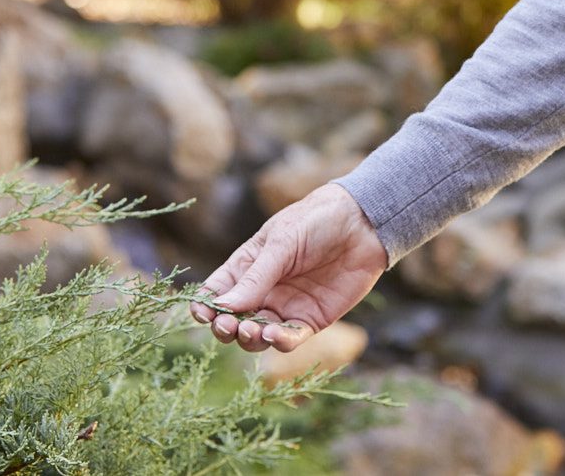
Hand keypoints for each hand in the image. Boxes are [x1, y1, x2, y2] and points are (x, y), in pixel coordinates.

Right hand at [190, 181, 388, 352]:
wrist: (362, 224)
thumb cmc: (316, 222)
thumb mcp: (281, 243)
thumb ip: (256, 277)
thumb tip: (224, 307)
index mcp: (247, 267)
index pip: (216, 293)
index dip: (205, 307)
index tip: (202, 314)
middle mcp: (262, 291)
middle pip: (233, 321)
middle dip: (225, 328)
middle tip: (227, 326)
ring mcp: (285, 307)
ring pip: (257, 336)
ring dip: (249, 338)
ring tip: (250, 330)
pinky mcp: (310, 320)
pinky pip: (290, 339)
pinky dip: (280, 342)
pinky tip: (275, 334)